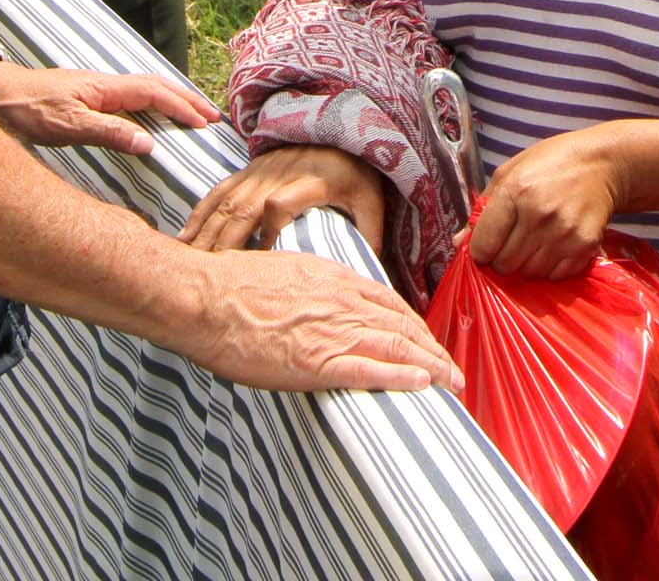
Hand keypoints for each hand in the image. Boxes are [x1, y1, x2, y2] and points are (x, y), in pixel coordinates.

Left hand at [0, 59, 215, 155]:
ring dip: (174, 100)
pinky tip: (156, 116)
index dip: (182, 107)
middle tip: (213, 116)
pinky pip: (134, 98)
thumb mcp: (69, 125)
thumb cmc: (29, 109)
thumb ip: (110, 132)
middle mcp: (108, 84)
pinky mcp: (91, 97)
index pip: (155, 94)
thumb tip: (150, 144)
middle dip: (187, 100)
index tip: (204, 123)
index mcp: (107, 87)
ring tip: (195, 114)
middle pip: (157, 86)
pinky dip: (155, 104)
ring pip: (147, 90)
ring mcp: (100, 89)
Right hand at [162, 246, 461, 394]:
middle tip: (453, 370)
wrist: (205, 298)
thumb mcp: (284, 273)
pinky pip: (369, 369)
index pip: (389, 303)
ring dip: (430, 366)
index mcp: (333, 279)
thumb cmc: (232, 287)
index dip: (414, 324)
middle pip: (401, 325)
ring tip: (451, 383)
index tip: (427, 341)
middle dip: (432, 349)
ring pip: (396, 346)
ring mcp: (331, 331)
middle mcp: (341, 302)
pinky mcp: (316, 360)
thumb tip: (318, 305)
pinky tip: (422, 384)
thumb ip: (311, 288)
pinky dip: (400, 377)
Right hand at [182, 145, 389, 258]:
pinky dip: (200, 214)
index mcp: (310, 182)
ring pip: (225, 203)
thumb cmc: (357, 174)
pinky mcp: (248, 171)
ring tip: (188, 263)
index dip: (267, 233)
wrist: (340, 129)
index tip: (262, 262)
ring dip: (205, 233)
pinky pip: (219, 192)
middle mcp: (278, 175)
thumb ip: (371, 234)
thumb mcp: (372, 201)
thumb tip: (369, 275)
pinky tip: (185, 237)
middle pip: (242, 209)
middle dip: (222, 244)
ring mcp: (258, 172)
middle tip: (206, 278)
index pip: (279, 205)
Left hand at [466, 127, 623, 280]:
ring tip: (534, 242)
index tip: (486, 247)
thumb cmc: (551, 163)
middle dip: (502, 259)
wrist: (603, 163)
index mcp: (516, 191)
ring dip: (527, 265)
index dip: (480, 251)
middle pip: (505, 264)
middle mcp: (539, 214)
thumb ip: (483, 207)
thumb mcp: (510, 171)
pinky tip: (554, 246)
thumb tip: (459, 242)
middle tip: (512, 243)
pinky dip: (551, 268)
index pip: (484, 244)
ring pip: (529, 274)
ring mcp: (564, 232)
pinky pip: (556, 276)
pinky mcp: (585, 245)